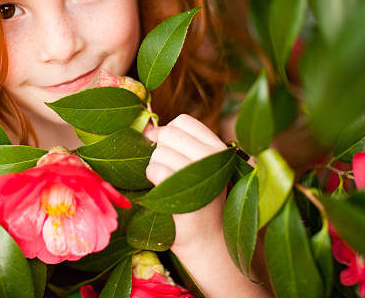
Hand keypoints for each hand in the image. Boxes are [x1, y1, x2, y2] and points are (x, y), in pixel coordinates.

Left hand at [144, 114, 226, 252]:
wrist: (208, 242)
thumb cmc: (197, 201)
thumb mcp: (195, 166)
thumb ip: (176, 144)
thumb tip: (146, 129)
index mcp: (219, 147)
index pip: (183, 121)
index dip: (168, 131)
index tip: (166, 148)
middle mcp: (214, 158)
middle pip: (168, 134)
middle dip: (159, 150)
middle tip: (166, 170)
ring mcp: (203, 175)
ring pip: (159, 153)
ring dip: (153, 167)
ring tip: (167, 184)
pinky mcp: (187, 194)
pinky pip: (155, 170)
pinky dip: (152, 179)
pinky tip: (161, 191)